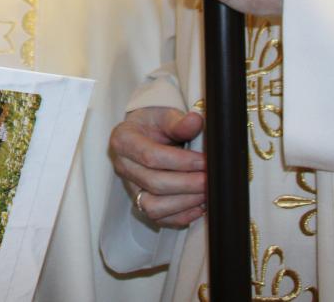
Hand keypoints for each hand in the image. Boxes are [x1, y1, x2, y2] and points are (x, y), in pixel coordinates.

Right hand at [109, 107, 206, 227]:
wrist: (147, 133)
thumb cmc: (155, 124)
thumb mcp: (165, 115)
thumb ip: (179, 122)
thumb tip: (195, 121)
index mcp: (123, 140)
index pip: (151, 156)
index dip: (181, 162)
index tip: (205, 161)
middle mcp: (123, 166)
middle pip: (154, 183)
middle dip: (187, 184)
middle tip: (211, 180)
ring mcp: (130, 187)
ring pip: (153, 206)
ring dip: (184, 203)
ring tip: (206, 193)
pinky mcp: (140, 202)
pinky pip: (159, 218)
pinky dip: (181, 216)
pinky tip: (199, 205)